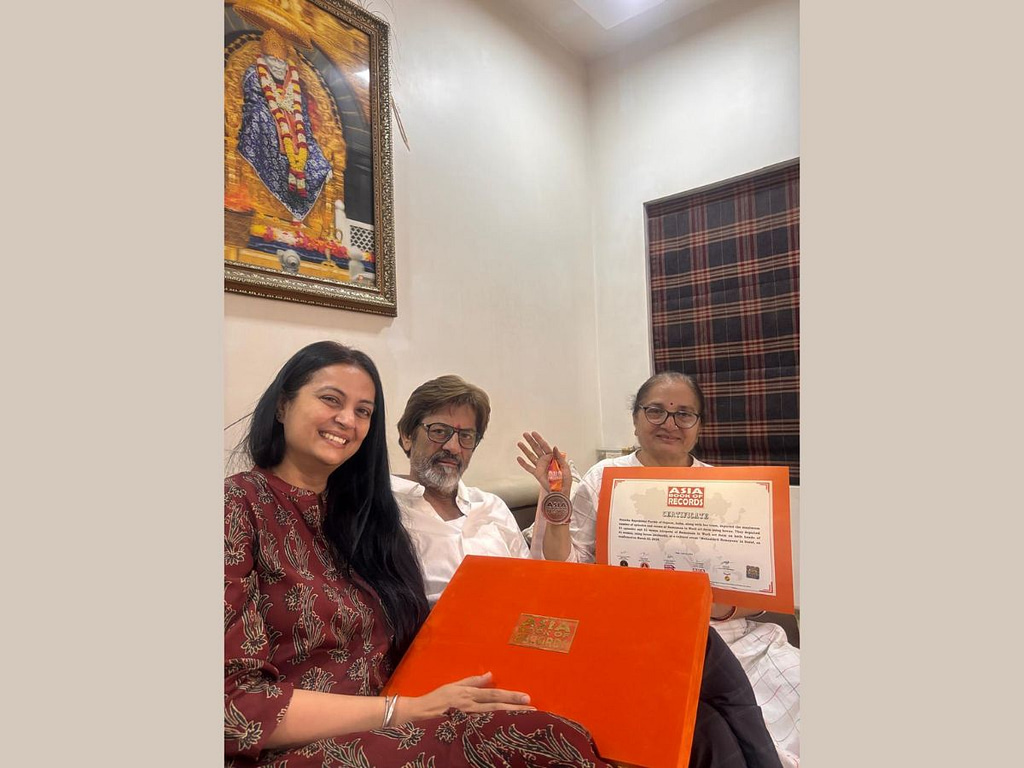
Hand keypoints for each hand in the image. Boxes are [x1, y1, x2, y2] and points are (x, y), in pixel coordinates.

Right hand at [402, 672, 534, 721]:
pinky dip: (493, 729)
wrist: (417, 714)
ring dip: (508, 719)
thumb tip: (490, 674)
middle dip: (515, 708)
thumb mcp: (454, 685)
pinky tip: (504, 731)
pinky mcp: (462, 730)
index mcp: (468, 694)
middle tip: (533, 710)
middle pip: (496, 708)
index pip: (494, 695)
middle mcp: (469, 706)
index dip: (510, 696)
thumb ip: (472, 681)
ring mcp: (466, 720)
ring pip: (491, 719)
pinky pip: (481, 730)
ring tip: (525, 720)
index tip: (527, 697)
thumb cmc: (436, 699)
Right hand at [516, 431, 571, 495]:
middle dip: (531, 441)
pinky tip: (519, 458)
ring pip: (531, 456)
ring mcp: (540, 467)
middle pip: (536, 448)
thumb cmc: (565, 480)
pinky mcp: (536, 473)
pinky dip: (523, 463)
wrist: (560, 491)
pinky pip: (528, 468)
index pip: (544, 446)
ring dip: (525, 450)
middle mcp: (545, 460)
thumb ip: (559, 457)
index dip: (539, 439)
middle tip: (525, 434)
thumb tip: (555, 447)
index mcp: (553, 457)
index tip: (534, 433)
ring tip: (520, 443)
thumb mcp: (565, 467)